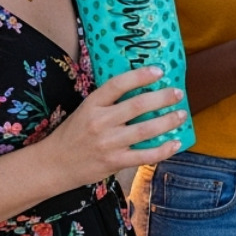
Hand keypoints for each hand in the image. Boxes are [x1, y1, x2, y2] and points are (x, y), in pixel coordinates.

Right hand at [47, 67, 187, 186]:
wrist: (53, 164)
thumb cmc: (73, 134)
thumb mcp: (85, 110)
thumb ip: (109, 102)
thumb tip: (142, 89)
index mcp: (92, 104)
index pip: (117, 84)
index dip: (140, 76)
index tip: (159, 71)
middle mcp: (100, 122)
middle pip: (137, 106)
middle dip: (162, 98)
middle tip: (178, 93)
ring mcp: (108, 143)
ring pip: (145, 130)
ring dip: (168, 121)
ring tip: (182, 114)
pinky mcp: (114, 162)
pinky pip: (144, 155)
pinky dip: (163, 149)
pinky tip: (176, 142)